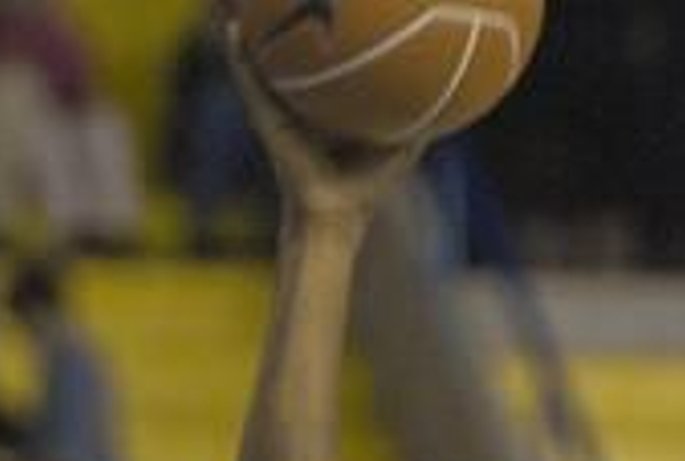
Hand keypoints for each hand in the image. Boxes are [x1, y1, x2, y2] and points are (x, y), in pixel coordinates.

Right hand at [223, 21, 422, 231]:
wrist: (335, 214)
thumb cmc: (366, 189)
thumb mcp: (399, 148)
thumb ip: (420, 124)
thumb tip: (451, 98)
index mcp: (329, 109)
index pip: (326, 66)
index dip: (326, 36)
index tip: (332, 8)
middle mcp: (301, 104)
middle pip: (292, 56)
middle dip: (287, 24)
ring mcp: (278, 110)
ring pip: (261, 63)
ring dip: (253, 33)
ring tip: (246, 1)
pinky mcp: (264, 119)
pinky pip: (248, 82)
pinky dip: (239, 58)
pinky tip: (233, 30)